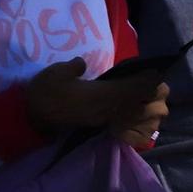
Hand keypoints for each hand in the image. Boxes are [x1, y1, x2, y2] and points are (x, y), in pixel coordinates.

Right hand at [24, 59, 167, 147]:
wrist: (33, 116)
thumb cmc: (44, 92)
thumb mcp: (57, 72)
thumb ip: (74, 66)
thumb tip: (83, 63)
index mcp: (100, 94)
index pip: (131, 88)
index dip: (146, 80)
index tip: (158, 71)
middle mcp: (106, 109)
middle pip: (140, 105)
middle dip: (153, 95)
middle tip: (159, 84)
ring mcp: (104, 120)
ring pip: (136, 118)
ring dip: (150, 110)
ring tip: (154, 100)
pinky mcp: (99, 125)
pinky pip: (126, 128)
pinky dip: (139, 125)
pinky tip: (143, 120)